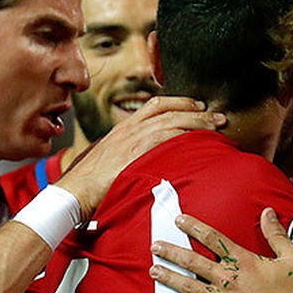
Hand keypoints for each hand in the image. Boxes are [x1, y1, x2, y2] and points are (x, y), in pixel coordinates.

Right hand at [57, 96, 225, 216]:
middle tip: (216, 115)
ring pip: (172, 120)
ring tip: (215, 125)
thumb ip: (132, 154)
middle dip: (196, 110)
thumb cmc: (92, 182)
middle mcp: (130, 127)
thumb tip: (150, 160)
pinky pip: (166, 136)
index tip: (197, 105)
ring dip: (197, 121)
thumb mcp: (113, 160)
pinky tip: (200, 140)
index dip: (179, 101)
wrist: (76, 191)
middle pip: (169, 109)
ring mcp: (132, 137)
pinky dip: (185, 135)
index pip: (156, 104)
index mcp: (124, 127)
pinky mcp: (135, 150)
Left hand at [149, 208, 292, 292]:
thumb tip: (268, 212)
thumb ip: (276, 235)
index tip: (179, 220)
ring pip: (189, 287)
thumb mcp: (291, 259)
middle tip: (155, 246)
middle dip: (172, 252)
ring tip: (153, 271)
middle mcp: (228, 279)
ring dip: (170, 278)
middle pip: (194, 262)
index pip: (214, 239)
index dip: (195, 227)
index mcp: (243, 262)